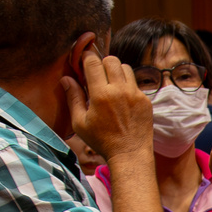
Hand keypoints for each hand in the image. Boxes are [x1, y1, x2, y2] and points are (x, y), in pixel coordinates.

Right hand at [64, 45, 152, 163]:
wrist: (130, 154)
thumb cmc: (102, 141)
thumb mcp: (80, 122)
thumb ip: (73, 98)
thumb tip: (66, 79)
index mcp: (101, 95)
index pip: (93, 62)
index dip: (86, 57)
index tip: (83, 60)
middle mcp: (120, 90)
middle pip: (111, 59)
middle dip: (102, 63)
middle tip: (97, 75)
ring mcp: (135, 94)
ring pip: (125, 67)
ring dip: (116, 71)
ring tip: (110, 86)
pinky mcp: (145, 100)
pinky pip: (135, 82)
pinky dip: (127, 85)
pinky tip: (121, 99)